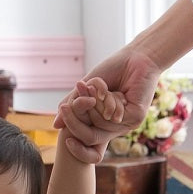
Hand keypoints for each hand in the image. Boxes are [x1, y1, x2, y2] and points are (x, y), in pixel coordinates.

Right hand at [55, 47, 161, 162]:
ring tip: (99, 85)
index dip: (74, 131)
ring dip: (97, 102)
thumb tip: (56, 125)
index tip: (64, 124)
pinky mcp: (136, 117)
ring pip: (101, 124)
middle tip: (74, 97)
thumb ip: (74, 105)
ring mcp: (127, 124)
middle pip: (91, 136)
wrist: (136, 55)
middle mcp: (116, 127)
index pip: (86, 138)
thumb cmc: (114, 68)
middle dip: (79, 117)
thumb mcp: (88, 87)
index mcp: (105, 123)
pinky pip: (114, 117)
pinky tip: (114, 90)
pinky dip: (109, 100)